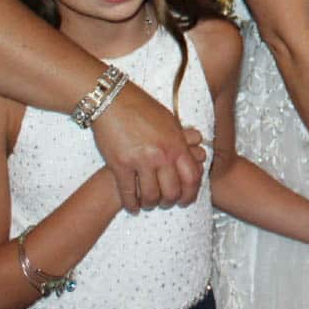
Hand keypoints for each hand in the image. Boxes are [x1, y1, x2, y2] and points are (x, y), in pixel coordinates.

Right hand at [90, 83, 202, 211]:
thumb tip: (194, 156)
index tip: (185, 200)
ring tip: (148, 203)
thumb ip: (181, 142)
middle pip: (172, 191)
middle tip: (166, 203)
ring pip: (150, 196)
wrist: (114, 101)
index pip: (191, 178)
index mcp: (176, 144)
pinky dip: (131, 204)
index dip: (190, 194)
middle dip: (170, 202)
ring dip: (150, 204)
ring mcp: (140, 161)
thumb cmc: (142, 108)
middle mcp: (161, 155)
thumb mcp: (170, 122)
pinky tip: (132, 207)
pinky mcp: (119, 165)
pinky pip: (128, 193)